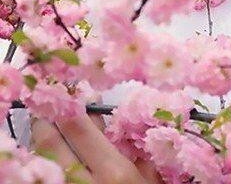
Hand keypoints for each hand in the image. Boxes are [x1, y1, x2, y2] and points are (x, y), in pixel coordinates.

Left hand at [31, 112, 162, 183]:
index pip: (77, 127)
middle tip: (45, 108)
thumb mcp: (151, 180)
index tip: (64, 91)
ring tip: (47, 133)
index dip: (66, 105)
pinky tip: (53, 160)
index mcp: (113, 174)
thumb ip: (137, 151)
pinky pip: (46, 179)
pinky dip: (46, 166)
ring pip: (42, 163)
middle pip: (49, 144)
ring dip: (43, 145)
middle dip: (43, 121)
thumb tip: (112, 122)